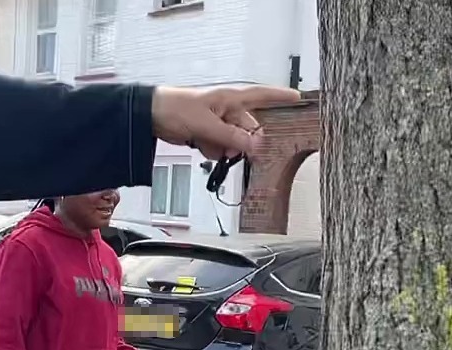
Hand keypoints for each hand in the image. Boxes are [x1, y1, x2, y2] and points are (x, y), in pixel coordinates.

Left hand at [152, 85, 300, 159]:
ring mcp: (218, 124)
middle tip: (230, 148)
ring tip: (206, 143)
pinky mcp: (208, 135)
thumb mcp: (209, 125)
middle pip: (247, 130)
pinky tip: (200, 146)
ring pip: (233, 143)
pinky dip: (212, 151)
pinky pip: (219, 149)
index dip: (280, 97)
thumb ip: (233, 137)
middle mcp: (228, 110)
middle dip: (241, 143)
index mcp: (231, 99)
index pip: (262, 96)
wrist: (153, 116)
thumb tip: (256, 147)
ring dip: (223, 149)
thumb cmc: (178, 109)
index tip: (298, 98)